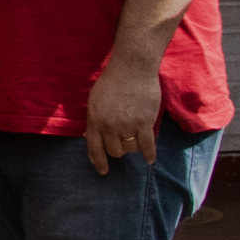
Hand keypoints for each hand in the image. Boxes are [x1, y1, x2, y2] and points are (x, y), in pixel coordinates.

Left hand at [82, 53, 165, 173]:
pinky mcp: (144, 122)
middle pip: (115, 151)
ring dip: (133, 146)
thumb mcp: (94, 100)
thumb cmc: (112, 82)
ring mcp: (127, 125)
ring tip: (135, 137)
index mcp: (95, 120)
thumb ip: (94, 120)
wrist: (132, 68)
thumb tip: (90, 137)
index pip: (94, 148)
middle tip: (124, 141)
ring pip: (130, 149)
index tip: (103, 171)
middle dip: (119, 149)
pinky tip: (149, 160)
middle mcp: (109, 126)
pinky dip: (149, 154)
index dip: (99, 162)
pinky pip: (147, 145)